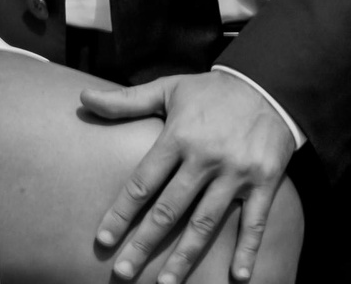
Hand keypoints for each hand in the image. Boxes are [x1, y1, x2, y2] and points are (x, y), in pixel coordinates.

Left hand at [83, 72, 297, 283]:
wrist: (267, 86)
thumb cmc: (209, 92)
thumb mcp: (166, 89)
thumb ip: (125, 101)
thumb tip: (82, 99)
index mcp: (177, 137)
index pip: (142, 183)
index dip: (121, 213)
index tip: (103, 239)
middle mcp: (205, 159)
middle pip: (169, 210)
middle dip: (145, 243)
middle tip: (124, 272)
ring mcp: (236, 174)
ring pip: (206, 223)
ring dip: (186, 256)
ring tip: (166, 283)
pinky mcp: (265, 183)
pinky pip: (256, 222)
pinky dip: (248, 250)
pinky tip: (238, 277)